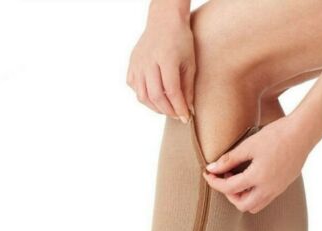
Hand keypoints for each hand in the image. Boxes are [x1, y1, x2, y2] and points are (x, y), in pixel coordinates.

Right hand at [126, 6, 194, 122]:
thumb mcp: (190, 63)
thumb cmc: (181, 41)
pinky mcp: (131, 66)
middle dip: (168, 110)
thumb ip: (188, 87)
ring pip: (142, 96)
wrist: (164, 21)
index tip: (185, 118)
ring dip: (155, 107)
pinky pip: (135, 88)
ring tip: (166, 109)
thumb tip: (188, 110)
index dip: (179, 107)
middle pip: (156, 96)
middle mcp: (148, 61)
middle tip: (177, 115)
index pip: (172, 91)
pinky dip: (144, 97)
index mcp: (166, 58)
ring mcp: (137, 64)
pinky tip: (154, 97)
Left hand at [203, 116, 312, 213]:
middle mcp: (268, 188)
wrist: (304, 132)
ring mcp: (277, 189)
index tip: (208, 173)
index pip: (229, 188)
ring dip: (241, 197)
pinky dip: (253, 194)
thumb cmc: (276, 135)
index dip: (214, 182)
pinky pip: (264, 199)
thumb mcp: (249, 145)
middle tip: (224, 177)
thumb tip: (211, 168)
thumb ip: (229, 159)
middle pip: (242, 205)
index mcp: (258, 178)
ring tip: (237, 178)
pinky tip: (250, 177)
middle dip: (229, 194)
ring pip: (254, 206)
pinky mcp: (283, 186)